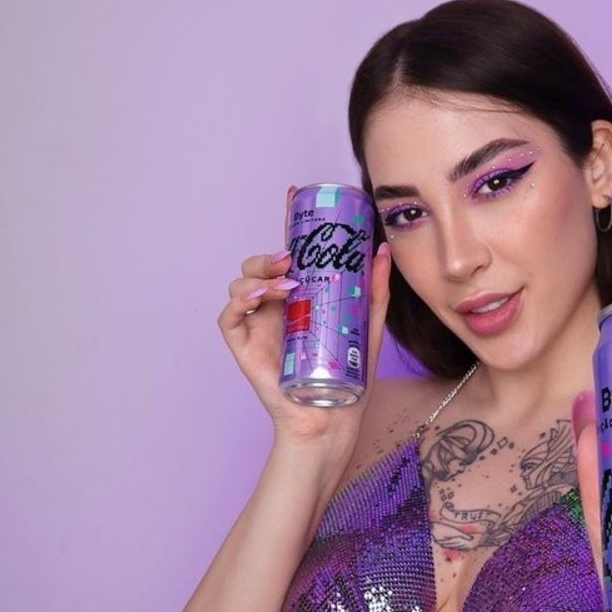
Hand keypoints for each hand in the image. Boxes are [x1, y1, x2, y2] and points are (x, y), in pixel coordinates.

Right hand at [216, 185, 390, 442]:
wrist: (332, 417)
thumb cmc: (348, 379)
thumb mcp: (367, 328)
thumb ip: (374, 292)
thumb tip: (381, 250)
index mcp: (300, 297)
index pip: (288, 253)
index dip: (287, 223)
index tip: (294, 194)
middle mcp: (274, 307)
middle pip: (259, 265)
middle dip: (269, 254)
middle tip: (292, 259)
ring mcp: (257, 325)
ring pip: (241, 284)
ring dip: (258, 275)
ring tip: (286, 282)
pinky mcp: (243, 345)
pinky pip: (229, 315)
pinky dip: (240, 301)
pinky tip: (261, 298)